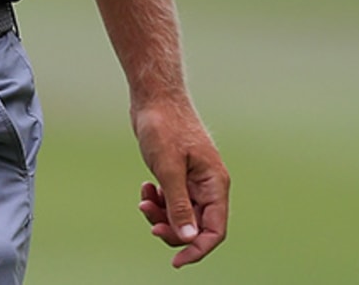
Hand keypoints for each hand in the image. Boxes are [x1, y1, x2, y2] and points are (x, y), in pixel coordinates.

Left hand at [132, 99, 229, 267]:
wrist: (155, 97)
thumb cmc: (164, 127)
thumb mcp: (168, 169)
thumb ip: (179, 206)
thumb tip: (190, 239)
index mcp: (215, 184)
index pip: (214, 230)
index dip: (197, 249)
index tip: (176, 261)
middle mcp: (208, 185)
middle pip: (197, 226)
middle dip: (173, 230)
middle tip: (150, 223)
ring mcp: (193, 180)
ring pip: (182, 215)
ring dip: (161, 215)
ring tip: (143, 200)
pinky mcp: (179, 175)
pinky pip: (171, 201)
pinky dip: (157, 201)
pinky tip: (145, 188)